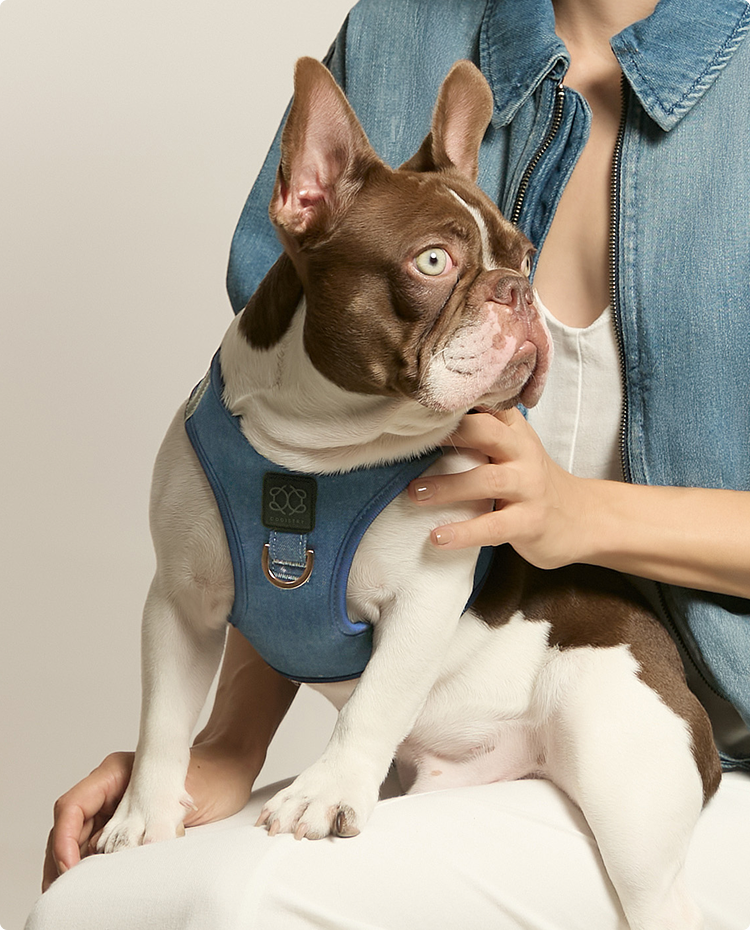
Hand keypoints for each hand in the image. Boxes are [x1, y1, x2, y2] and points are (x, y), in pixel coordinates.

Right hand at [42, 742, 260, 891]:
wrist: (232, 771)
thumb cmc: (212, 773)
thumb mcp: (182, 795)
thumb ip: (155, 820)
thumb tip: (135, 851)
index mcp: (114, 773)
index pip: (72, 808)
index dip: (64, 840)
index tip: (71, 868)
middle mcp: (111, 792)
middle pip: (70, 830)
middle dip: (61, 863)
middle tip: (62, 895)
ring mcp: (119, 811)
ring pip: (84, 844)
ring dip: (78, 870)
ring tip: (77, 897)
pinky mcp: (132, 829)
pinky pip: (106, 852)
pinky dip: (99, 871)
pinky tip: (100, 889)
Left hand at [409, 408, 592, 568]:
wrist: (583, 519)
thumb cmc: (531, 481)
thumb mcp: (513, 449)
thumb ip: (481, 433)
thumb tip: (422, 427)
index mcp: (515, 430)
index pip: (487, 404)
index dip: (456, 399)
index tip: (419, 400)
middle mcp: (523, 453)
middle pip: (488, 431)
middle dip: (449, 435)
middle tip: (410, 444)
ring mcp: (529, 487)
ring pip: (487, 480)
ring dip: (447, 487)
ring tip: (414, 494)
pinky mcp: (530, 522)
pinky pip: (493, 526)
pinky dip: (463, 532)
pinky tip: (439, 537)